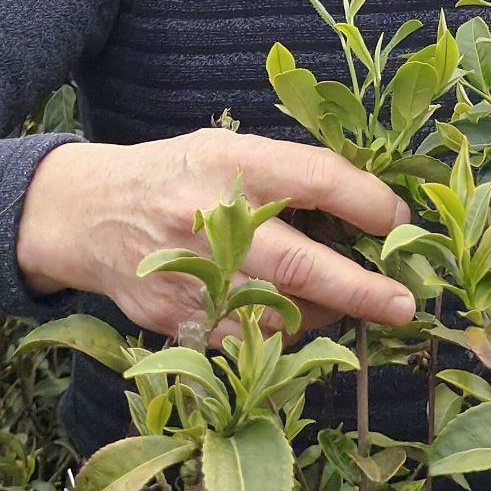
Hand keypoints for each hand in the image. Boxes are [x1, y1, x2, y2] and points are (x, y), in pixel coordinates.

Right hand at [16, 131, 415, 345]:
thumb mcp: (227, 150)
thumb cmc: (178, 175)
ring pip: (279, 314)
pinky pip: (247, 340)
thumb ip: (287, 175)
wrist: (87, 214)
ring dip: (321, 314)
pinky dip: (279, 333)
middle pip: (299, 264)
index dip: (367, 203)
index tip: (399, 222)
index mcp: (230, 161)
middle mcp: (210, 218)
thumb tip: (368, 210)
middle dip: (361, 289)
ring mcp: (191, 274)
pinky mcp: (177, 317)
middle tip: (403, 304)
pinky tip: (287, 315)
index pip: (315, 179)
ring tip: (339, 301)